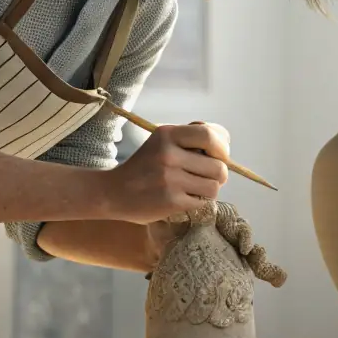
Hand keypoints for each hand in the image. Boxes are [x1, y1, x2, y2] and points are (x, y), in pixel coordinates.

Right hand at [102, 122, 230, 223]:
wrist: (113, 192)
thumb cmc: (144, 166)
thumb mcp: (161, 141)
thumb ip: (189, 137)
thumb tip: (223, 143)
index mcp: (168, 134)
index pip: (210, 135)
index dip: (223, 147)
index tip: (219, 155)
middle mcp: (169, 154)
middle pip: (219, 166)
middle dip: (219, 174)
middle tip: (207, 177)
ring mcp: (170, 179)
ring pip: (214, 186)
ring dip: (209, 190)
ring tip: (195, 188)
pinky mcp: (171, 201)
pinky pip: (202, 202)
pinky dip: (198, 202)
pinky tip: (184, 199)